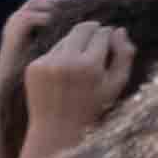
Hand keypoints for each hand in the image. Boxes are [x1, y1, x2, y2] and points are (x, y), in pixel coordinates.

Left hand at [2, 14, 136, 150]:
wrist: (56, 129)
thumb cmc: (93, 107)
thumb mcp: (117, 84)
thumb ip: (124, 55)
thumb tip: (119, 30)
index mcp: (89, 65)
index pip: (102, 33)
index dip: (109, 36)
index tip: (111, 45)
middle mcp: (66, 61)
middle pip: (82, 28)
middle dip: (92, 30)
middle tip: (97, 40)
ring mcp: (46, 63)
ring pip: (66, 38)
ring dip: (76, 43)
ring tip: (80, 64)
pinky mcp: (33, 67)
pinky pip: (51, 51)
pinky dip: (60, 56)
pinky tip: (64, 74)